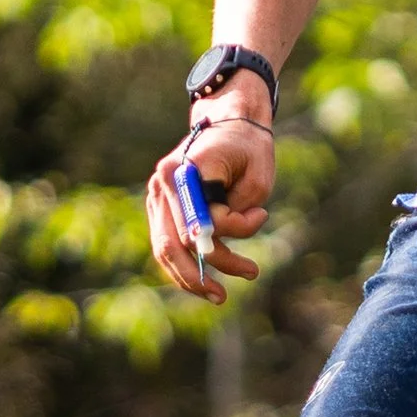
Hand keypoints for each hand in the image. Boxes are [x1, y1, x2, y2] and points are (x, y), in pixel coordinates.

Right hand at [145, 97, 275, 303]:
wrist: (231, 120)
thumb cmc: (249, 147)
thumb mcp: (258, 179)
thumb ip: (240, 213)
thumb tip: (220, 239)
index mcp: (184, 171)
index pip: (197, 223)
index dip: (226, 235)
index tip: (258, 226)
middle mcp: (163, 183)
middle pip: (171, 244)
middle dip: (198, 276)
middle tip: (223, 296)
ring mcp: (158, 195)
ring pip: (165, 248)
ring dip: (190, 276)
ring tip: (219, 295)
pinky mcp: (162, 205)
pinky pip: (167, 242)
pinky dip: (184, 264)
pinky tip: (205, 280)